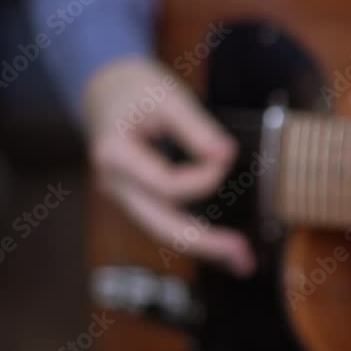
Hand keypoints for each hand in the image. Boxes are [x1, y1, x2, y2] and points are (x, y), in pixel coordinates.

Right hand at [85, 57, 255, 276]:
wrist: (106, 89)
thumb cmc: (137, 89)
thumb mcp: (167, 96)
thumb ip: (196, 128)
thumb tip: (226, 157)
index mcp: (114, 155)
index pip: (167, 185)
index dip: (204, 176)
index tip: (225, 153)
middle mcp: (115, 184)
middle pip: (161, 226)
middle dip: (204, 243)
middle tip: (244, 257)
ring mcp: (125, 196)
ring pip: (164, 231)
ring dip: (204, 246)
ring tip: (244, 262)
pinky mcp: (140, 199)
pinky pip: (167, 222)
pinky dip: (195, 235)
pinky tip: (225, 247)